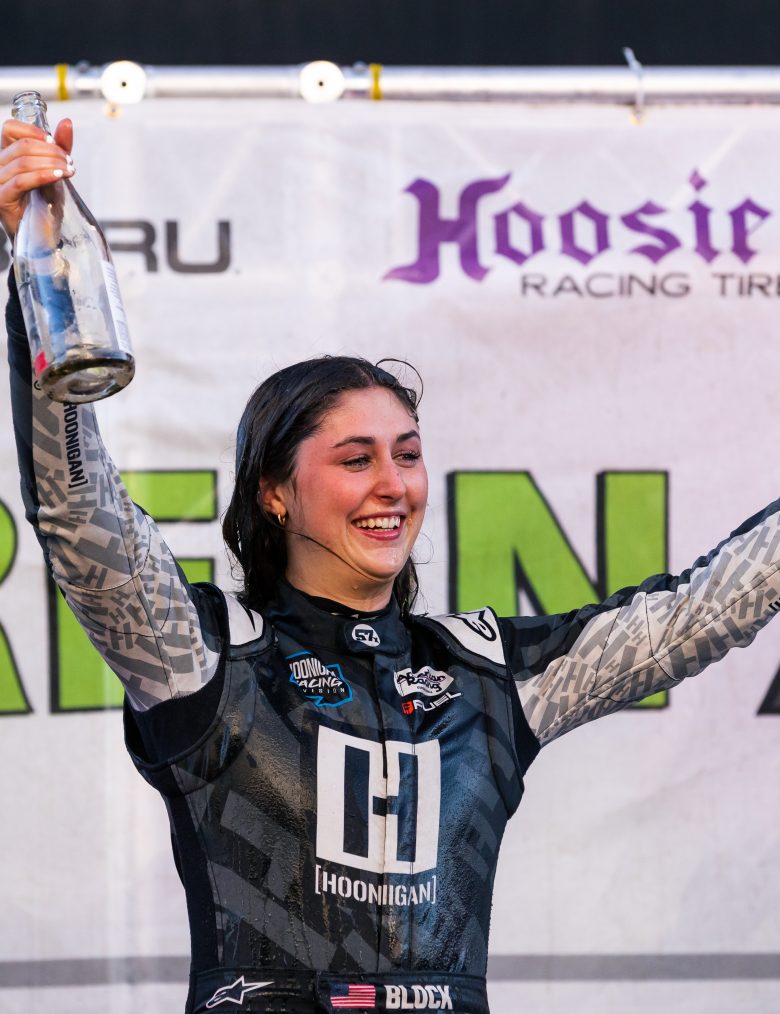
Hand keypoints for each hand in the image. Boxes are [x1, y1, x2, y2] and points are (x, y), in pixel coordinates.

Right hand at [0, 118, 73, 241]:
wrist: (41, 236)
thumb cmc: (44, 204)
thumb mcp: (54, 171)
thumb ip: (59, 148)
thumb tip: (67, 123)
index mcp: (7, 155)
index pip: (10, 128)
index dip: (33, 130)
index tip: (54, 142)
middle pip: (22, 145)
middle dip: (52, 151)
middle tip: (70, 162)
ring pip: (23, 161)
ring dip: (51, 163)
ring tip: (69, 171)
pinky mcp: (2, 198)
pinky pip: (22, 181)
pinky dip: (43, 176)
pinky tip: (58, 177)